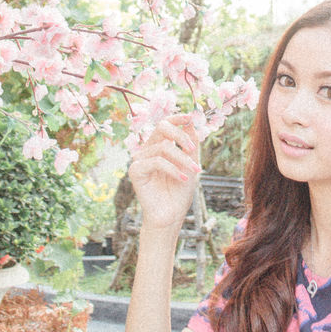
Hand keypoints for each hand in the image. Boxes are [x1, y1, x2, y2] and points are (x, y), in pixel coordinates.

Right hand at [128, 114, 201, 230]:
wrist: (171, 215)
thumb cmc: (180, 191)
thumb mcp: (191, 164)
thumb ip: (191, 143)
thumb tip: (191, 121)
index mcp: (159, 146)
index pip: (166, 124)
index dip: (178, 118)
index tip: (192, 116)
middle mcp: (148, 150)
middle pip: (161, 127)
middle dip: (180, 135)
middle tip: (192, 149)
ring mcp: (140, 159)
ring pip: (163, 147)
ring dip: (182, 159)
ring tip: (194, 172)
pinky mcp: (135, 171)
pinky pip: (156, 161)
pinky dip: (173, 169)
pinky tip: (183, 179)